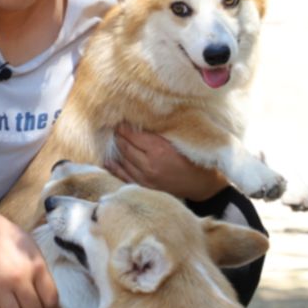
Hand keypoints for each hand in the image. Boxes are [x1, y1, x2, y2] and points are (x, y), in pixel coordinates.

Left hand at [109, 124, 226, 201]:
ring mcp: (145, 178)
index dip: (124, 127)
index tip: (119, 120)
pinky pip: (124, 176)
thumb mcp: (178, 141)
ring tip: (113, 139)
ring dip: (116, 149)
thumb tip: (140, 123)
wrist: (199, 183)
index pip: (134, 135)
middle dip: (118, 136)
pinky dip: (115, 167)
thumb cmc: (191, 158)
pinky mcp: (144, 187)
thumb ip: (159, 133)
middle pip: (126, 147)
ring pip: (123, 160)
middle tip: (113, 127)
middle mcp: (149, 164)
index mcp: (159, 150)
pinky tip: (108, 161)